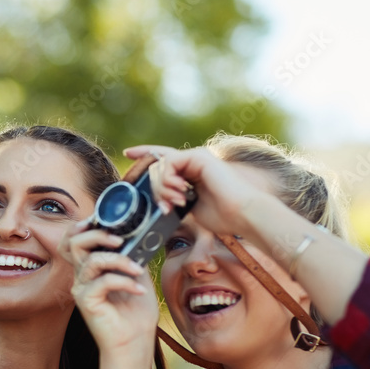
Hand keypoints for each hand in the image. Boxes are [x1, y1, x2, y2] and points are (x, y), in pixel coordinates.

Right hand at [60, 223, 159, 353]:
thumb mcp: (138, 275)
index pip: (75, 239)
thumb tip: (140, 234)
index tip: (100, 219)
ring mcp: (82, 288)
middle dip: (97, 235)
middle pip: (74, 243)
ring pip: (91, 261)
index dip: (82, 226)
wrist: (135, 342)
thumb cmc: (136, 312)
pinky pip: (102, 282)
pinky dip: (124, 281)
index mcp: (92, 267)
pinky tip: (138, 288)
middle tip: (119, 240)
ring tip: (137, 269)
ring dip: (119, 260)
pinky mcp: (86, 302)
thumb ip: (133, 254)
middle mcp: (82, 276)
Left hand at [125, 145, 267, 238]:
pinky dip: (168, 180)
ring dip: (162, 188)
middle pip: (158, 167)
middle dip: (156, 190)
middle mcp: (194, 161)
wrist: (242, 214)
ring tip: (176, 202)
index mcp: (192, 172)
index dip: (145, 153)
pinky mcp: (198, 156)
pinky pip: (169, 163)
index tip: (128, 153)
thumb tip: (159, 202)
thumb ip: (174, 199)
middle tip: (167, 207)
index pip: (164, 159)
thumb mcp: (190, 208)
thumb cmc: (222, 215)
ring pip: (161, 166)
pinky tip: (179, 191)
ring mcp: (196, 157)